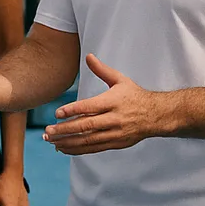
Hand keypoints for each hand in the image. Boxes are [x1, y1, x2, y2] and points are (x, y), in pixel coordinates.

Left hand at [43, 54, 158, 153]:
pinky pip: (94, 148)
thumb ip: (102, 70)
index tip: (57, 113)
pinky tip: (64, 148)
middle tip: (48, 131)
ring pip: (88, 140)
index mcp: (113, 102)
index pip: (90, 107)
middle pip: (86, 126)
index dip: (72, 111)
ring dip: (68, 142)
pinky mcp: (115, 144)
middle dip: (65, 130)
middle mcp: (114, 119)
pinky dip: (78, 150)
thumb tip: (88, 56)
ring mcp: (115, 133)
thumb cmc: (135, 96)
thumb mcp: (120, 80)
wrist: (156, 116)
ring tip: (51, 141)